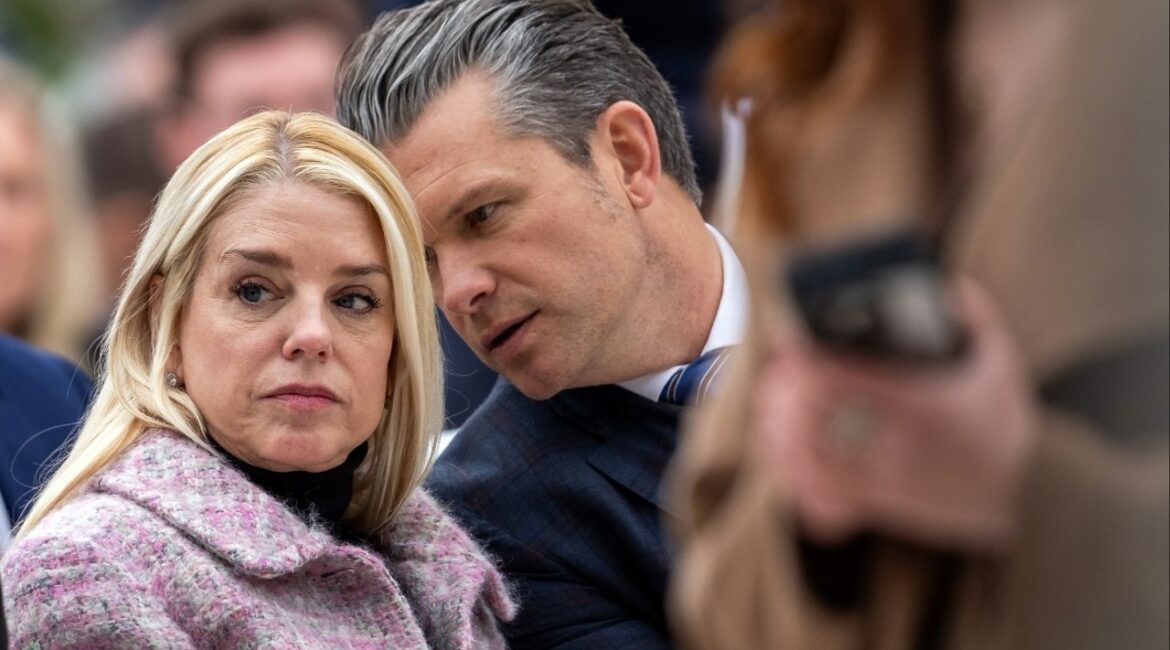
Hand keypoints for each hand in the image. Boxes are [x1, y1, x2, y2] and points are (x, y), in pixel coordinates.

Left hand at [754, 277, 1036, 551]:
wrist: (1029, 495)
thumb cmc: (1002, 418)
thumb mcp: (1000, 361)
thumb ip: (973, 316)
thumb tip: (941, 284)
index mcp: (923, 405)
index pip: (837, 378)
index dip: (802, 357)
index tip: (792, 341)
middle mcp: (900, 446)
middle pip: (811, 417)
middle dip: (785, 391)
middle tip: (780, 373)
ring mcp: (887, 481)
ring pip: (807, 459)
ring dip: (779, 431)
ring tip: (774, 407)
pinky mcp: (880, 507)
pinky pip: (819, 497)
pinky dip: (793, 475)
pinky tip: (785, 454)